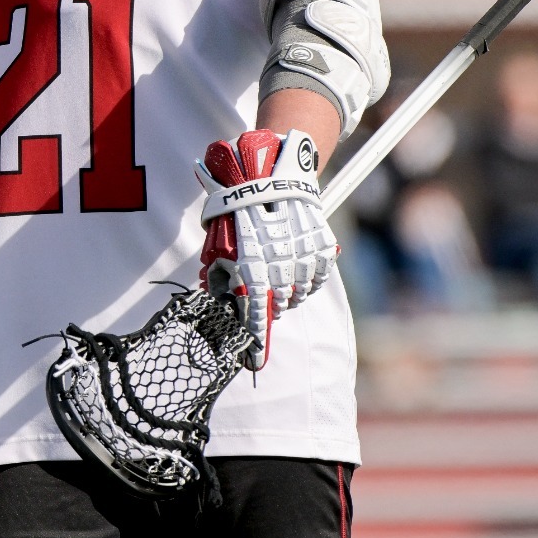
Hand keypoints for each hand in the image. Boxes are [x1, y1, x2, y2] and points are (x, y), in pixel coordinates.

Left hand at [196, 128, 335, 370]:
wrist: (268, 175)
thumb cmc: (234, 211)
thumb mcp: (216, 246)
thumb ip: (218, 278)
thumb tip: (219, 302)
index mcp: (252, 275)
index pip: (255, 321)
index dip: (254, 345)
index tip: (253, 362)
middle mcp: (281, 274)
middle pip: (278, 309)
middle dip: (267, 307)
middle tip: (258, 294)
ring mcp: (303, 263)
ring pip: (297, 294)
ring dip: (285, 291)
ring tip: (273, 269)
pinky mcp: (321, 250)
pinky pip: (314, 277)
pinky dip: (303, 277)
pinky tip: (290, 261)